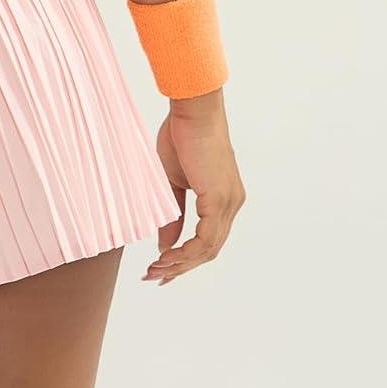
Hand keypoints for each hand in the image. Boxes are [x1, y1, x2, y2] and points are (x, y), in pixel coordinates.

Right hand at [144, 90, 243, 283]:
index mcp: (223, 199)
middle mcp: (232, 204)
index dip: (185, 259)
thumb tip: (165, 244)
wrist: (193, 109)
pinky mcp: (220, 199)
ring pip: (208, 249)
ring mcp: (229, 203)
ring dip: (181, 264)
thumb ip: (173, 213)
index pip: (208, 241)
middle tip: (155, 277)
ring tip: (155, 270)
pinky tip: (167, 257)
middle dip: (180, 268)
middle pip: (209, 251)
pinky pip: (205, 238)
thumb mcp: (172, 181)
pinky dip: (186, 252)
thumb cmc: (182, 135)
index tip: (161, 269)